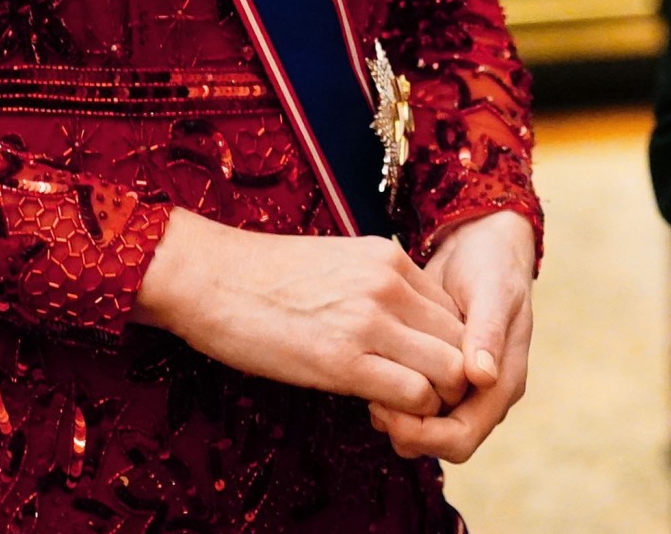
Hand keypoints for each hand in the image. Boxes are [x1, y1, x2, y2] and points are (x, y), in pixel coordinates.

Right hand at [133, 208, 468, 414]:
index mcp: (387, 256)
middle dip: (449, 378)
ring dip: (433, 400)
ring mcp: (370, 320)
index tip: (415, 366)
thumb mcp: (336, 264)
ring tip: (395, 405)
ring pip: (450, 371)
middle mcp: (388, 282)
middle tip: (414, 395)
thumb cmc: (263, 276)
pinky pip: (414, 397)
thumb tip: (403, 329)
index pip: (455, 311)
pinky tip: (371, 408)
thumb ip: (377, 288)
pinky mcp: (345, 360)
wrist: (209, 277)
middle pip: (462, 342)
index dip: (444, 348)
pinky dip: (406, 414)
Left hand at [368, 209, 533, 462]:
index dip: (425, 435)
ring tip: (365, 388)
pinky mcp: (438, 365)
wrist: (480, 243)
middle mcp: (481, 393)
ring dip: (396, 414)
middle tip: (369, 404)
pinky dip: (393, 392)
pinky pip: (416, 396)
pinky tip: (370, 370)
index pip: (461, 438)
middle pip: (439, 440)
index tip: (387, 411)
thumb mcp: (492, 292)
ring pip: (425, 424)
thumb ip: (488, 333)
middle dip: (405, 430)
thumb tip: (482, 377)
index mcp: (502, 384)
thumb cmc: (492, 265)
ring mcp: (460, 382)